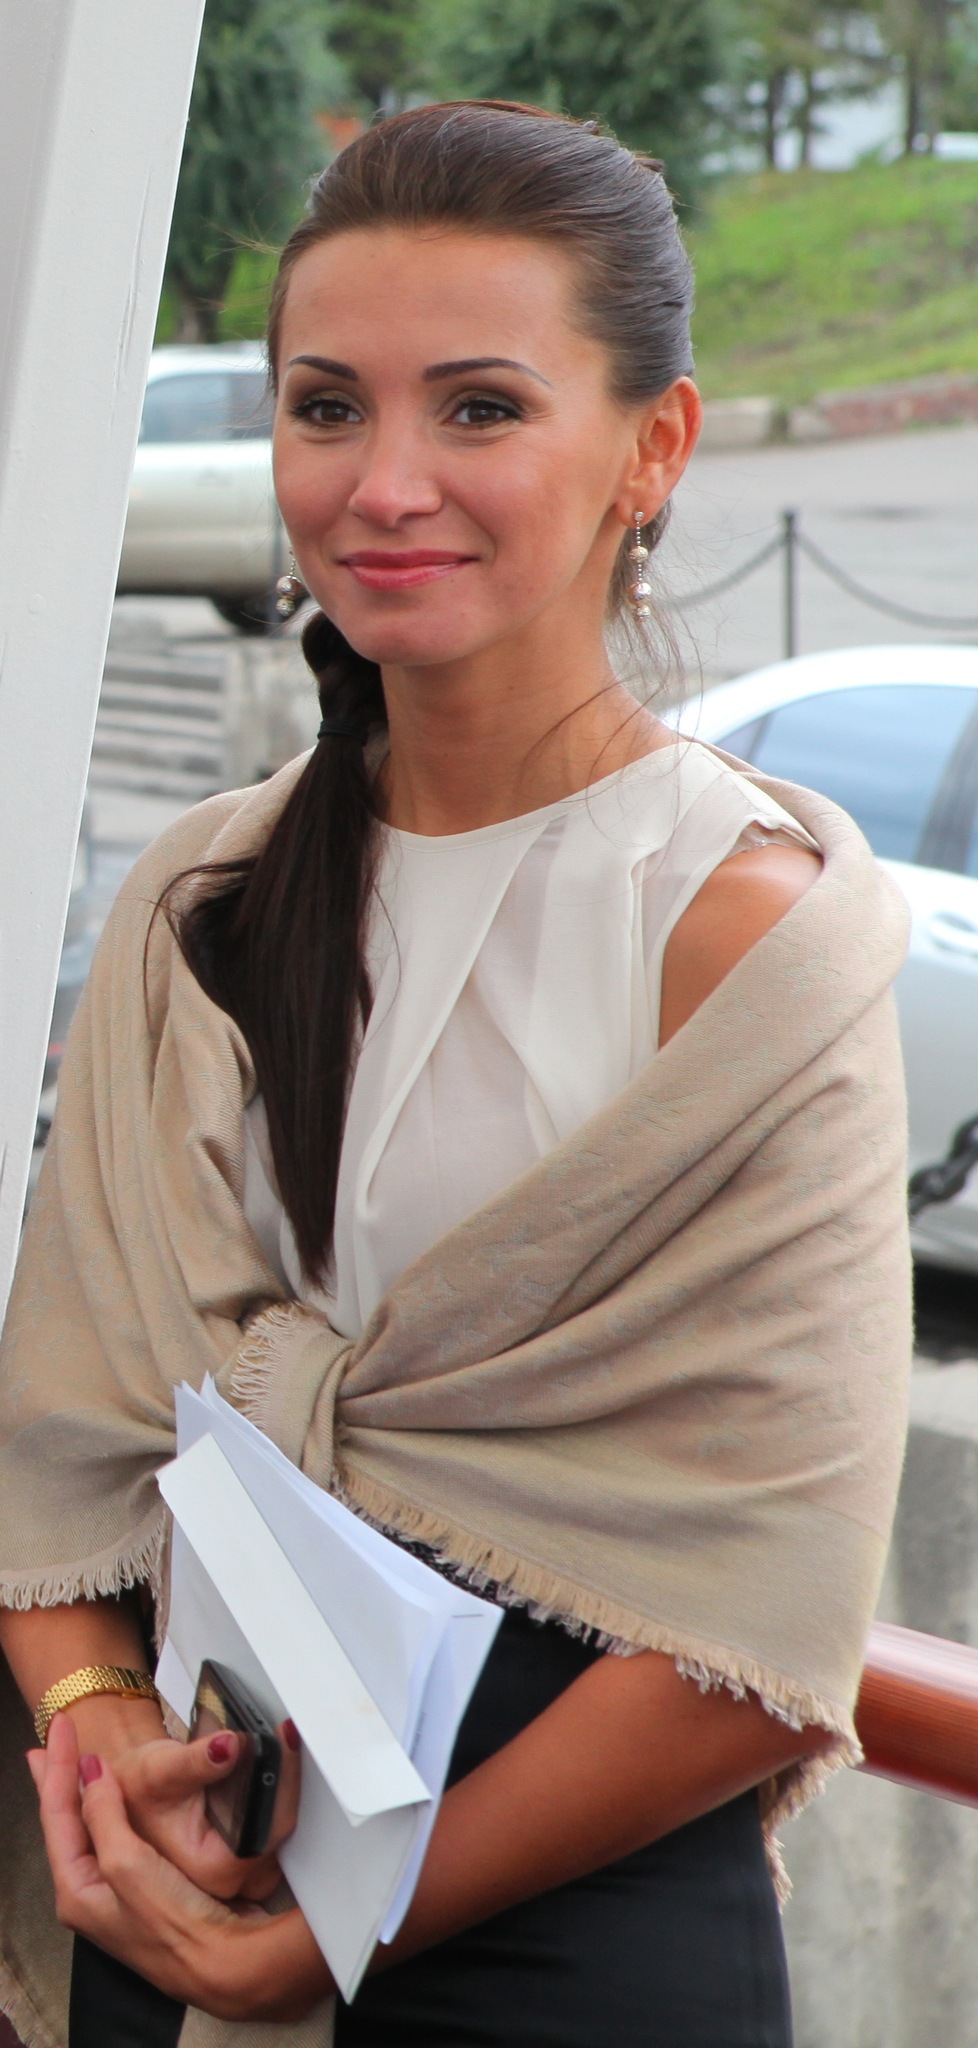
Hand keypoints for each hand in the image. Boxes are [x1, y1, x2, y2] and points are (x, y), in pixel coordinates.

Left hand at [29, 1714, 333, 2021]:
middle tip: (52, 1743)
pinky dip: (114, 1804)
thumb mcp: (127, 1864)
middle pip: (67, 1820)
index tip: (62, 1729)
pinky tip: (117, 1794)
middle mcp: (92, 1891)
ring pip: (93, 1824)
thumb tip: (91, 1774)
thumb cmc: (173, 1924)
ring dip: (85, 1789)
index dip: (58, 1767)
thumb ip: (104, 1815)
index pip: (57, 1814)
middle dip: (60, 1779)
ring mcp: (118, 1888)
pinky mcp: (145, 1883)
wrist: (219, 1961)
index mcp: (77, 1889)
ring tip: (73, 1762)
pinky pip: (119, 1832)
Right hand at [113, 1715, 300, 1901]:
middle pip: (283, 1829)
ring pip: (284, 1829)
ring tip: (274, 1747)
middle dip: (286, 1781)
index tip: (286, 1739)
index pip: (268, 1830)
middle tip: (283, 1735)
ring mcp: (245, 1873)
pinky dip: (275, 1796)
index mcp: (212, 1870)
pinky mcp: (251, 1859)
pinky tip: (265, 1769)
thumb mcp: (158, 1771)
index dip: (283, 1784)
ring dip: (283, 1788)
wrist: (129, 1799)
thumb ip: (196, 1761)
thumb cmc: (138, 1792)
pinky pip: (277, 1826)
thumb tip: (229, 1745)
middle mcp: (232, 1880)